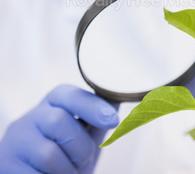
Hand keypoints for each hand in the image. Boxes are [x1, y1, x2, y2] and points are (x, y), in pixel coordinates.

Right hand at [0, 84, 118, 173]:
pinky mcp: (7, 163)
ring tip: (68, 173)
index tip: (113, 120)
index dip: (92, 105)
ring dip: (67, 170)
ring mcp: (17, 140)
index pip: (69, 94)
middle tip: (83, 161)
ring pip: (48, 153)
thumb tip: (119, 97)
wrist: (31, 173)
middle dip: (80, 147)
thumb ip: (97, 119)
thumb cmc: (63, 152)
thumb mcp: (83, 134)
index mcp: (53, 103)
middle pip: (59, 121)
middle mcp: (32, 116)